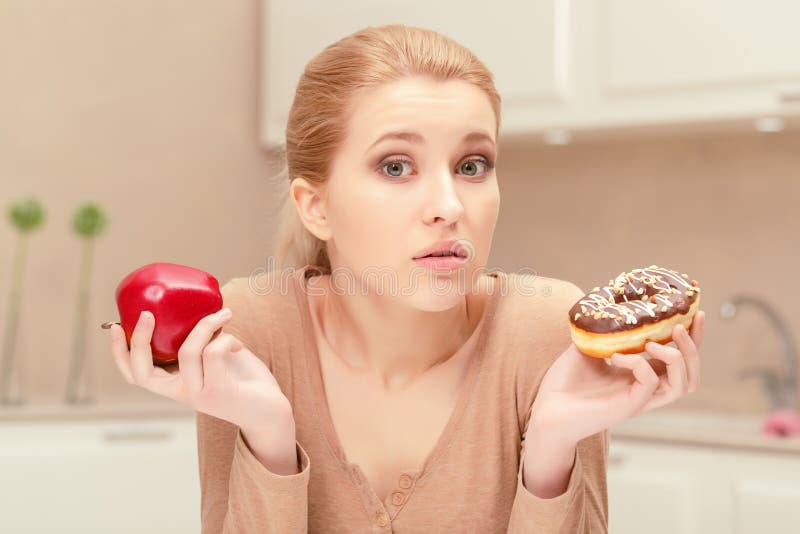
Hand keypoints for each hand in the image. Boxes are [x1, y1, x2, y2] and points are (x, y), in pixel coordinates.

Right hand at [109, 308, 293, 433]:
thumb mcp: (215, 356)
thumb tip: (195, 308)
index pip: (135, 375)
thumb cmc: (242, 380)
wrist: (271, 411)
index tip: (116, 325)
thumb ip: (200, 340)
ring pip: (187, 352)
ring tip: (225, 314)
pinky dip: (226, 337)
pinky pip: (214, 352)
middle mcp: (181, 393)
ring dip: (205, 325)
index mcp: (174, 384)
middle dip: (139, 340)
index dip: (119, 353)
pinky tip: (238, 342)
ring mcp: (198, 395)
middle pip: (143, 373)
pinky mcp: (219, 392)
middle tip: (148, 314)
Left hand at [528, 311, 705, 445]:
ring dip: (676, 358)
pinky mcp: (628, 407)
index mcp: (640, 377)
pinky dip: (639, 364)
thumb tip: (611, 299)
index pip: (678, 360)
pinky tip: (617, 356)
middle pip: (691, 375)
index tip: (694, 313)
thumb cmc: (564, 383)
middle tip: (681, 325)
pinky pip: (649, 384)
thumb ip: (605, 329)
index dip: (691, 339)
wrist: (546, 410)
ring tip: (654, 341)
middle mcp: (645, 390)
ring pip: (682, 386)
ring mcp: (639, 401)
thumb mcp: (588, 346)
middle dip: (693, 348)